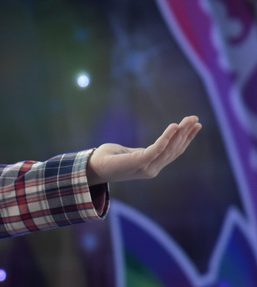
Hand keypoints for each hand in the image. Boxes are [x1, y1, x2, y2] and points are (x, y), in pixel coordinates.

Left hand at [86, 115, 201, 184]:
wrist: (90, 168)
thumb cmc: (106, 159)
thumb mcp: (128, 153)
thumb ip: (142, 151)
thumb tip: (152, 147)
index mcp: (150, 165)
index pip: (173, 151)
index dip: (186, 139)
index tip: (196, 126)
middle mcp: (152, 168)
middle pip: (175, 149)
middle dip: (187, 133)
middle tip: (196, 119)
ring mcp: (147, 167)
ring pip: (169, 148)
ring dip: (181, 133)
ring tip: (189, 119)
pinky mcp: (139, 162)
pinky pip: (158, 148)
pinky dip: (167, 137)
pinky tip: (174, 126)